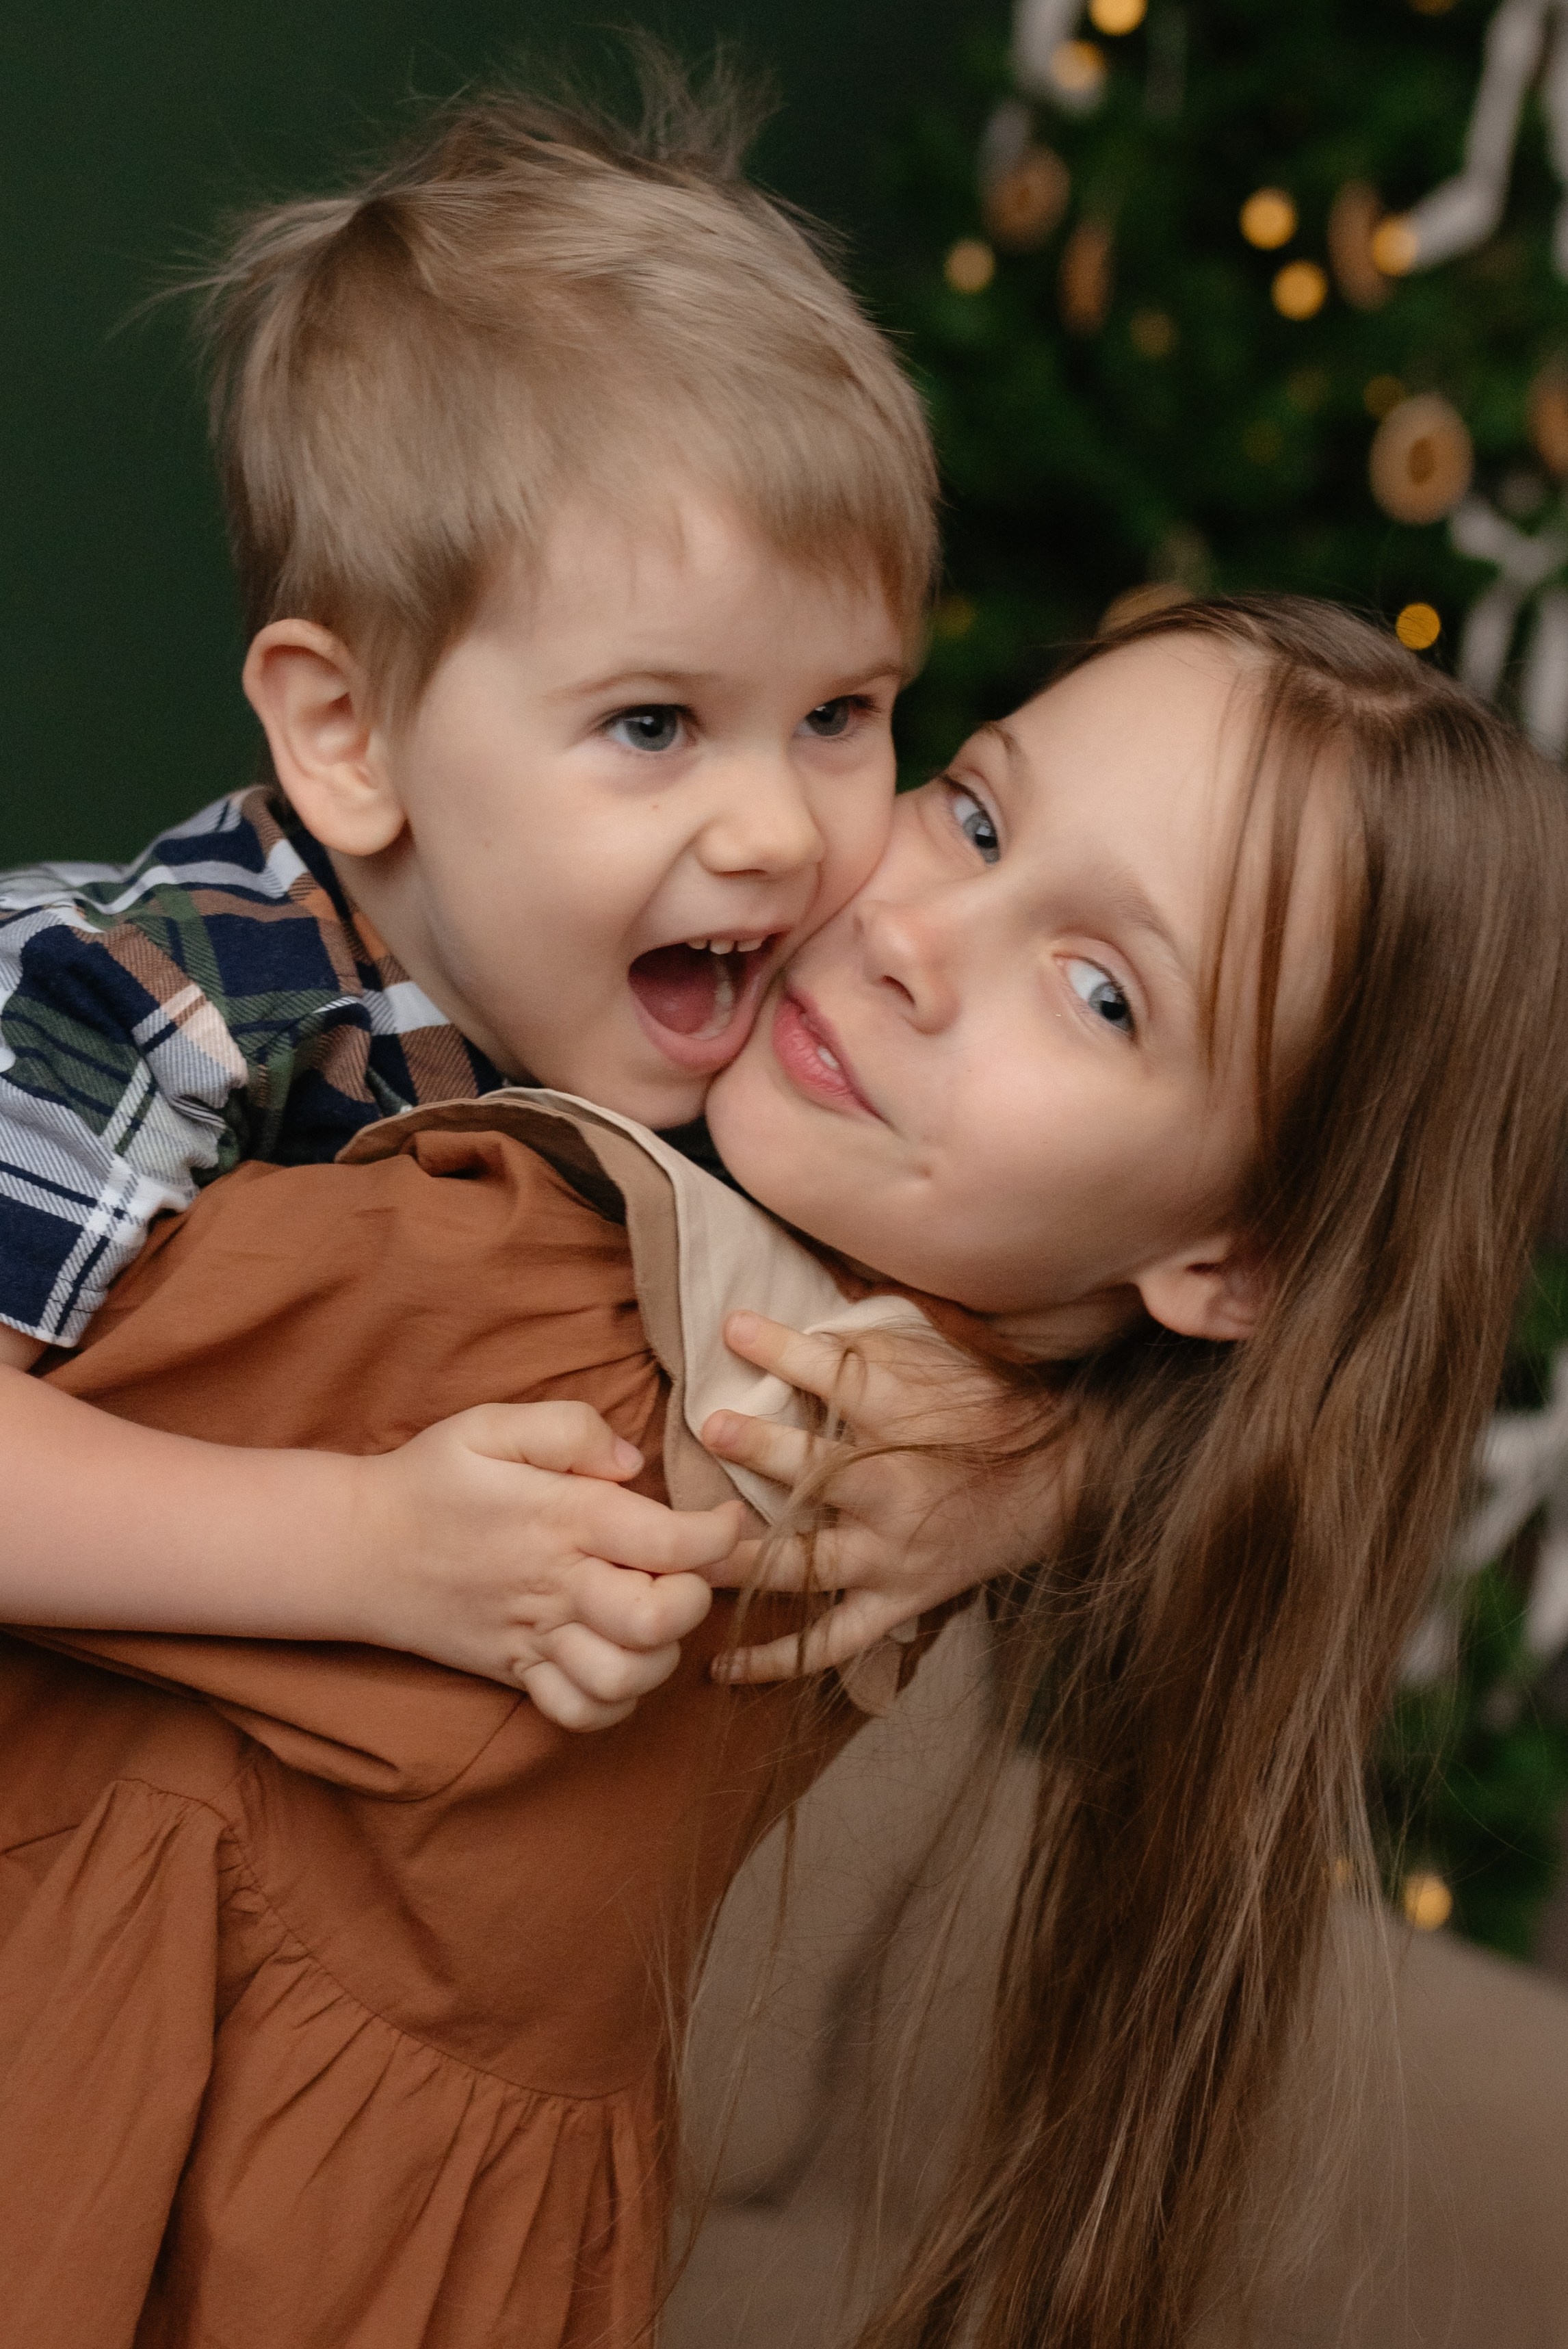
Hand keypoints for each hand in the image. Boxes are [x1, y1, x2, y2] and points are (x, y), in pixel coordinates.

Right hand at [351, 1401, 745, 1728]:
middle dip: (698, 1597)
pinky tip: (622, 1661)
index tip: (727, 1519)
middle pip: (658, 1619)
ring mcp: (535, 1636)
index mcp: (559, 1516)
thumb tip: (631, 1462)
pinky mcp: (517, 1670)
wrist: (355, 1547)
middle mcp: (554, 1583)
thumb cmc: (432, 1477)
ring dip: (661, 1655)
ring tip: (659, 1617)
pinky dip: (615, 1702)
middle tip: (693, 1570)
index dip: (719, 1535)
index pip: (669, 1543)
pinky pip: (580, 1714)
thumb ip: (569, 1427)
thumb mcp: (490, 1423)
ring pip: (626, 1678)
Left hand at [701, 1312, 1059, 1683]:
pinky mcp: (897, 1602)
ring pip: (805, 1566)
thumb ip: (853, 1346)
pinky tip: (720, 1665)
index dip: (783, 1350)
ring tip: (682, 1557)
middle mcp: (894, 1492)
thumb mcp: (928, 1363)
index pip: (839, 1377)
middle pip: (819, 1473)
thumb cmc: (980, 1412)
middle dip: (761, 1450)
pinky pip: (830, 1642)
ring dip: (742, 1561)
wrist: (1055, 1485)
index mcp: (907, 1424)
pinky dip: (778, 1659)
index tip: (732, 1328)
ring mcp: (891, 1556)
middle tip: (709, 1428)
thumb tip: (762, 1323)